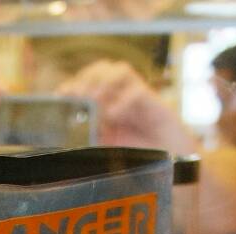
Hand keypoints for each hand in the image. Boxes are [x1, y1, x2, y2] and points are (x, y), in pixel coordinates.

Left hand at [55, 60, 195, 155]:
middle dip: (86, 79)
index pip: (87, 80)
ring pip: (119, 70)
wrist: (174, 164)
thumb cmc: (141, 156)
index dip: (73, 84)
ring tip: (95, 101)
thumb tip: (65, 136)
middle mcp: (122, 95)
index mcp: (107, 102)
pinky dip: (122, 101)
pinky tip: (113, 115)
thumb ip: (90, 138)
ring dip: (103, 82)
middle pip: (101, 68)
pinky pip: (138, 91)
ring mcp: (138, 97)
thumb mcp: (107, 149)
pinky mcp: (155, 104)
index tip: (61, 96)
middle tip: (78, 97)